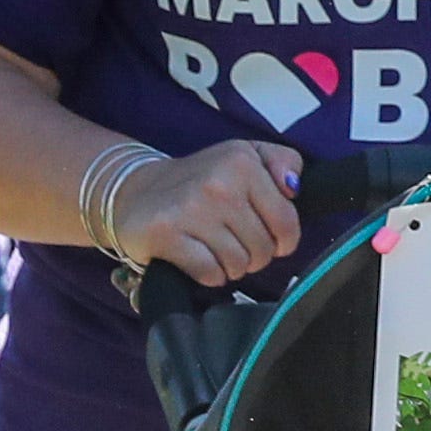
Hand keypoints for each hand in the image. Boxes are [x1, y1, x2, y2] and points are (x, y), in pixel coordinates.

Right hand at [112, 139, 301, 287]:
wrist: (137, 191)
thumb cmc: (202, 180)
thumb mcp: (246, 156)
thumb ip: (283, 162)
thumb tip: (293, 188)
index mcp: (243, 160)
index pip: (287, 223)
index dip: (283, 240)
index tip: (267, 235)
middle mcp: (219, 182)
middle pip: (263, 249)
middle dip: (253, 254)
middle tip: (234, 241)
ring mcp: (191, 209)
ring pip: (239, 265)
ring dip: (231, 266)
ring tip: (215, 248)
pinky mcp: (166, 234)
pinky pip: (210, 273)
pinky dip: (209, 274)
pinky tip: (198, 257)